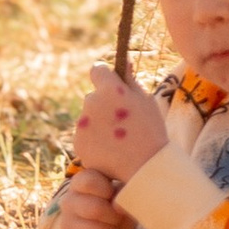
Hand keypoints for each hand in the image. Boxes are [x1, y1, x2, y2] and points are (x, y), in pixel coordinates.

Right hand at [57, 168, 135, 228]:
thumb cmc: (117, 208)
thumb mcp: (122, 193)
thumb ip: (123, 190)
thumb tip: (119, 206)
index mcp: (80, 183)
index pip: (89, 181)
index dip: (108, 190)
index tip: (115, 196)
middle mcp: (68, 202)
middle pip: (95, 208)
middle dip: (115, 216)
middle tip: (120, 218)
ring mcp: (67, 226)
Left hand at [70, 64, 167, 182]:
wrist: (145, 167)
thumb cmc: (151, 131)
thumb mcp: (146, 100)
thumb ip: (130, 79)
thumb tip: (124, 60)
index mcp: (111, 89)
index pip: (98, 70)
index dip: (105, 77)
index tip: (110, 85)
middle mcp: (92, 102)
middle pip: (93, 97)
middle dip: (104, 105)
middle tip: (122, 122)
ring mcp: (82, 124)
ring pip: (87, 118)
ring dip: (98, 124)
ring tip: (118, 140)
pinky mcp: (78, 143)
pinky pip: (84, 136)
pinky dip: (93, 142)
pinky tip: (110, 151)